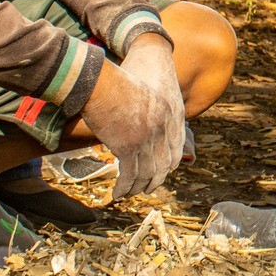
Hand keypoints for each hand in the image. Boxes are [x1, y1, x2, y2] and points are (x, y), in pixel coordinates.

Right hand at [79, 36, 184, 197]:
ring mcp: (146, 138)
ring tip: (129, 194)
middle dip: (155, 179)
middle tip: (147, 188)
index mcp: (168, 113)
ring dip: (138, 188)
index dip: (169, 163)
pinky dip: (124, 188)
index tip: (162, 172)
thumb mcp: (139, 97)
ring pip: (147, 173)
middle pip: (164, 163)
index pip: (176, 146)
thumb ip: (144, 115)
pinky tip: (117, 194)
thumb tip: (137, 132)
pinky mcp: (128, 147)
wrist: (98, 81)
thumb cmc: (112, 85)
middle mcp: (161, 128)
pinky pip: (130, 175)